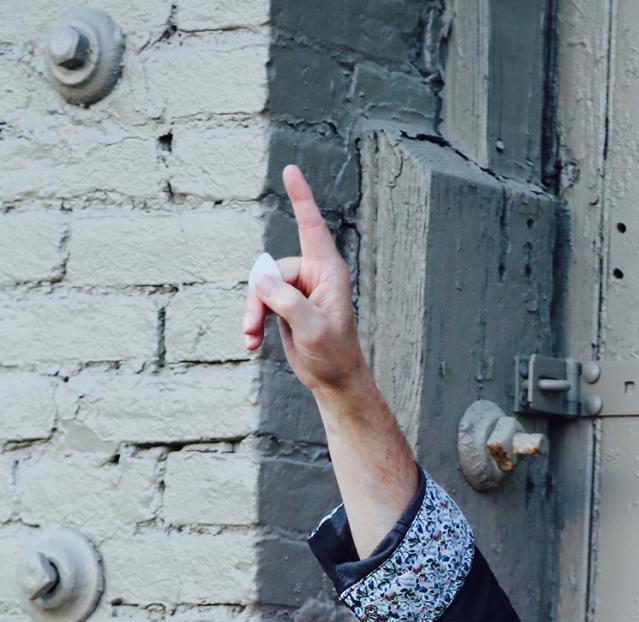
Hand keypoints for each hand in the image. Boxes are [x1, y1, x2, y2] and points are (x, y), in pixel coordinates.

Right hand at [242, 164, 365, 396]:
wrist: (333, 380)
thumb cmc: (333, 355)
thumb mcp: (312, 328)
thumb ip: (287, 302)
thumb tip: (261, 280)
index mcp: (328, 271)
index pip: (311, 226)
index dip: (301, 197)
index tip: (291, 170)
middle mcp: (313, 275)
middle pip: (271, 270)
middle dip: (258, 298)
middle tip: (252, 328)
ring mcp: (298, 290)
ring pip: (261, 287)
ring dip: (253, 313)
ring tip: (250, 338)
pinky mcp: (287, 305)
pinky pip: (261, 302)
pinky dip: (253, 322)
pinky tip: (251, 343)